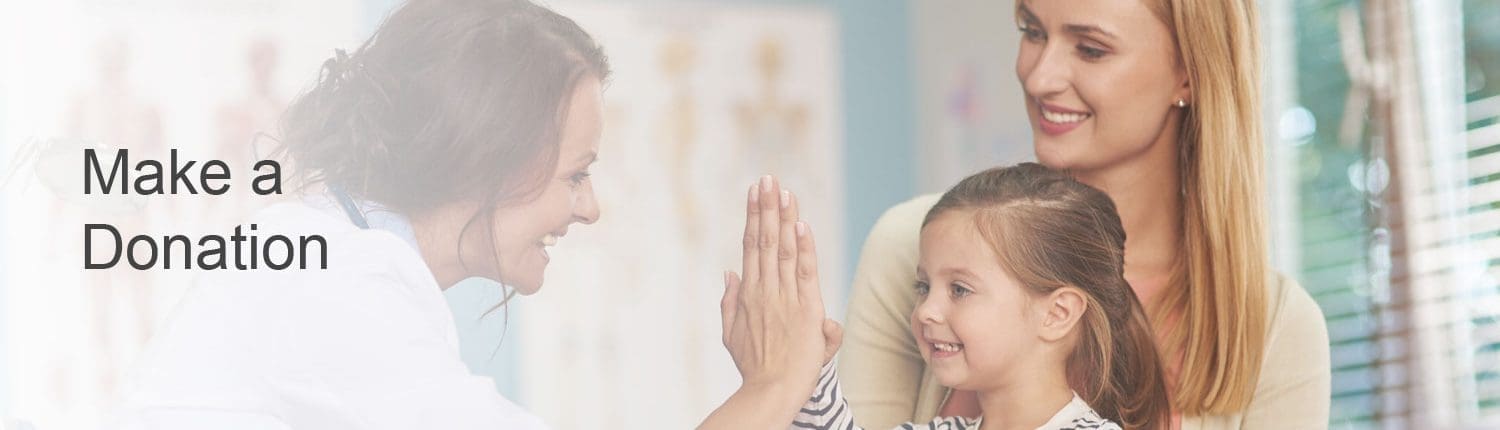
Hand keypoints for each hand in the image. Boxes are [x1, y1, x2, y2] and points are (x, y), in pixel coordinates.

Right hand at [719, 175, 826, 390]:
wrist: (771, 391)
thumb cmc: (755, 367)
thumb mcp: (732, 334)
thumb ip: (729, 302)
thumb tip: (728, 272)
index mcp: (749, 293)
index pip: (752, 246)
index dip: (754, 217)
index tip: (756, 193)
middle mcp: (764, 290)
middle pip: (764, 240)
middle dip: (766, 207)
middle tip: (767, 178)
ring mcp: (783, 298)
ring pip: (782, 250)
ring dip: (783, 218)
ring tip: (782, 190)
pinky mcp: (805, 309)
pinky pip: (803, 271)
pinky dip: (802, 247)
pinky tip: (800, 224)